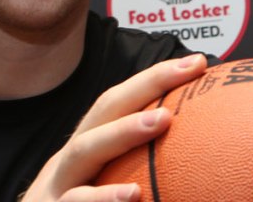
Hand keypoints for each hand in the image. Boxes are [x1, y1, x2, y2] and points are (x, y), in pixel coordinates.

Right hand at [20, 54, 207, 201]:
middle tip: (184, 76)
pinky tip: (132, 197)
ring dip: (122, 133)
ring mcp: (51, 194)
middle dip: (141, 90)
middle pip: (99, 117)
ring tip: (161, 122)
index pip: (117, 106)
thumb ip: (139, 173)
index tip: (197, 63)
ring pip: (81, 154)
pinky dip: (102, 200)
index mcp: (83, 156)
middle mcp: (64, 168)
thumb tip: (202, 158)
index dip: (154, 79)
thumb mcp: (107, 193)